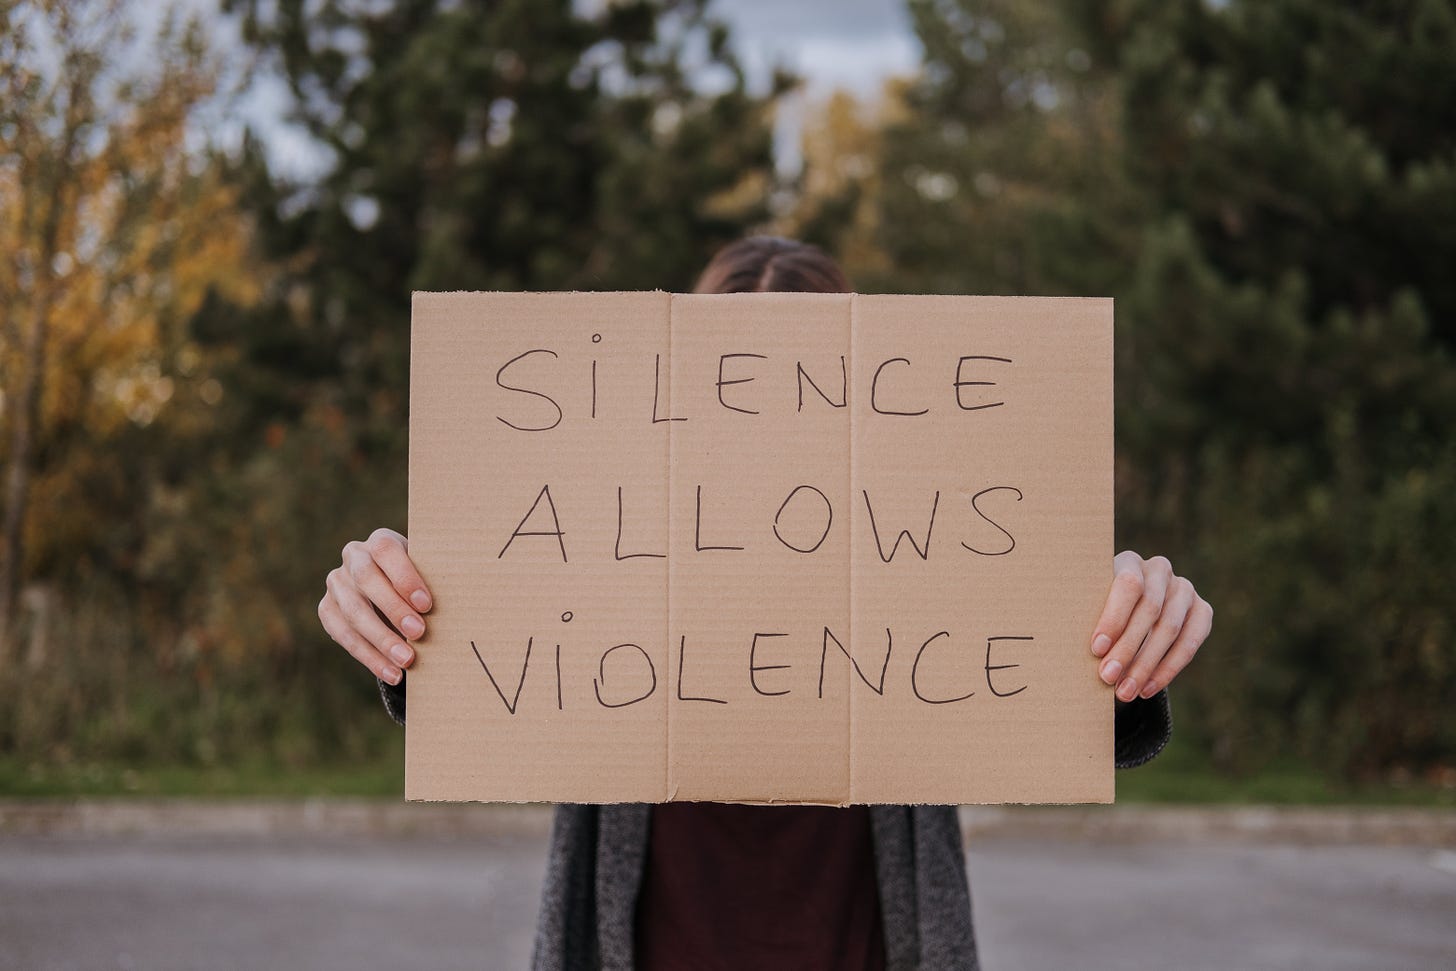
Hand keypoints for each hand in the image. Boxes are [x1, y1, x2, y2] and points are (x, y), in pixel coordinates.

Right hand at [318, 527, 432, 684]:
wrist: (394, 592)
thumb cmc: (420, 582)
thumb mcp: (428, 573)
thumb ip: (435, 580)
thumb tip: (462, 600)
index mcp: (381, 541)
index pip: (386, 551)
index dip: (404, 577)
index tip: (427, 604)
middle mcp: (354, 556)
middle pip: (367, 580)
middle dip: (393, 609)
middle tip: (419, 633)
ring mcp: (337, 583)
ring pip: (354, 612)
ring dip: (381, 640)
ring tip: (406, 662)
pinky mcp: (327, 609)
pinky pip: (343, 635)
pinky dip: (369, 657)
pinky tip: (391, 673)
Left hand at [1089, 550, 1211, 702]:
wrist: (1129, 611)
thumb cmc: (1098, 611)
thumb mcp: (1088, 606)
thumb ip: (1086, 617)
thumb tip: (1078, 650)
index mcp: (1129, 561)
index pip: (1129, 585)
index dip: (1114, 618)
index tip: (1096, 649)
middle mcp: (1160, 570)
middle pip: (1149, 610)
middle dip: (1127, 649)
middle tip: (1108, 677)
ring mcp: (1184, 588)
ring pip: (1170, 629)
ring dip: (1146, 665)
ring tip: (1125, 692)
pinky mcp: (1202, 610)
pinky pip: (1190, 642)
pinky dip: (1168, 669)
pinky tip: (1147, 689)